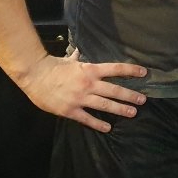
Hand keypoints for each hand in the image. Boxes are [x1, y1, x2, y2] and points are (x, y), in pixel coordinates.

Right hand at [18, 49, 146, 132]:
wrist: (34, 75)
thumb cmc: (52, 66)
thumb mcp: (69, 59)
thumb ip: (78, 57)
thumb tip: (79, 50)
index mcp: (90, 70)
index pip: (115, 69)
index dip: (131, 71)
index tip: (144, 73)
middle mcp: (89, 84)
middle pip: (115, 90)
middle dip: (130, 95)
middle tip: (143, 100)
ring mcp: (80, 98)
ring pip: (105, 105)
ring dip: (120, 109)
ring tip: (132, 113)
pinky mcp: (71, 110)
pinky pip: (87, 119)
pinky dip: (98, 124)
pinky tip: (107, 127)